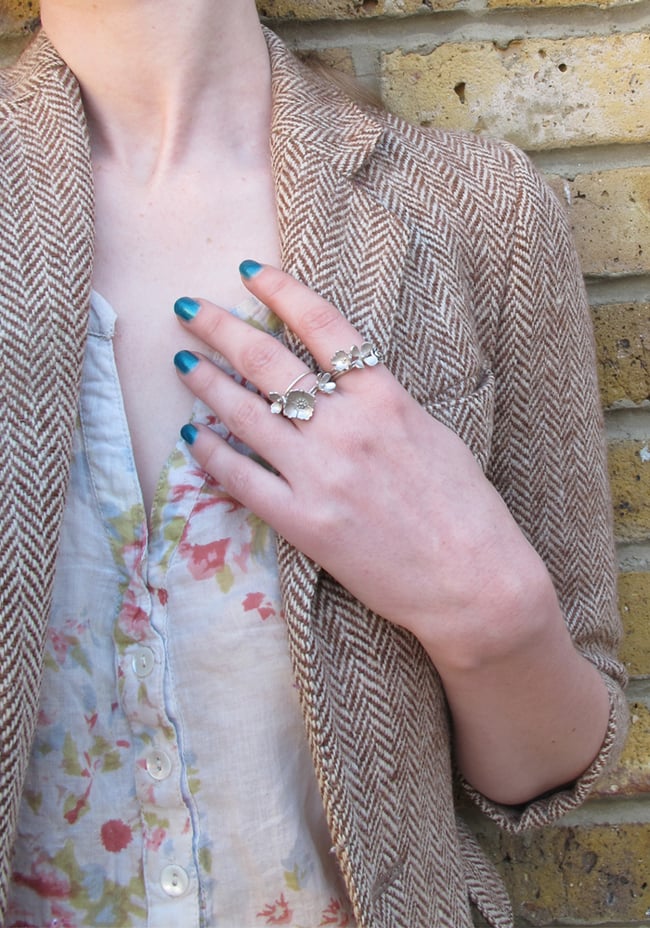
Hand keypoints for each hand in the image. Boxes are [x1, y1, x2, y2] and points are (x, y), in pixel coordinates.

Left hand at [174, 261, 613, 802]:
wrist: (476, 583)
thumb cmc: (468, 510)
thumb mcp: (434, 435)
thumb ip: (385, 406)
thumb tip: (345, 387)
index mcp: (385, 398)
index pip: (323, 327)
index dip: (280, 292)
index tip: (248, 272)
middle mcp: (347, 426)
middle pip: (269, 360)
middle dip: (220, 327)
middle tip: (187, 307)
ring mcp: (320, 474)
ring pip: (245, 413)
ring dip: (206, 382)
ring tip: (182, 362)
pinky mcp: (303, 522)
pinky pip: (242, 479)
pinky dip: (211, 455)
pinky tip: (190, 437)